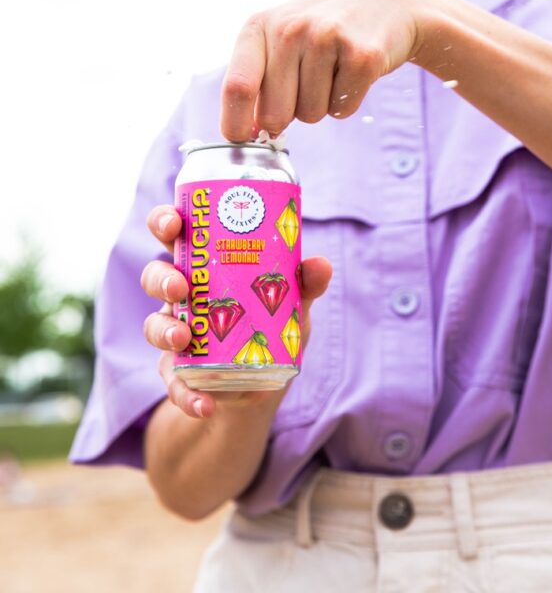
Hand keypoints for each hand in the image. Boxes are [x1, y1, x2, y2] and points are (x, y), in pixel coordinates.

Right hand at [141, 205, 331, 418]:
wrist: (265, 380)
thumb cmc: (272, 320)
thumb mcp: (292, 301)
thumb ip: (304, 283)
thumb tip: (321, 265)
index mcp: (203, 263)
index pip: (173, 233)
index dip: (165, 221)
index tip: (173, 222)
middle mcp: (182, 294)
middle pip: (155, 276)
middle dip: (161, 278)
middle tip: (179, 286)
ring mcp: (176, 332)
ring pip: (154, 326)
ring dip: (164, 332)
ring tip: (183, 339)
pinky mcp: (179, 372)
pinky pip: (173, 383)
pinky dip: (186, 395)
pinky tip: (205, 405)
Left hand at [221, 0, 425, 140]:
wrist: (389, 2)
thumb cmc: (324, 29)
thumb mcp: (282, 38)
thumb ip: (258, 79)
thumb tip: (247, 131)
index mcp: (260, 25)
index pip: (237, 86)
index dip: (234, 122)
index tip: (239, 140)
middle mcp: (290, 28)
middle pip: (274, 114)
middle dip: (289, 115)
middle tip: (306, 84)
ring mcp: (327, 38)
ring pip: (310, 115)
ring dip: (323, 103)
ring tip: (334, 69)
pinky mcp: (362, 55)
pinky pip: (342, 110)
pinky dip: (348, 100)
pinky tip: (353, 69)